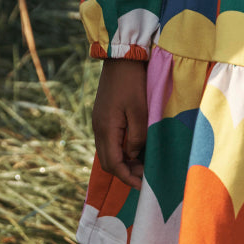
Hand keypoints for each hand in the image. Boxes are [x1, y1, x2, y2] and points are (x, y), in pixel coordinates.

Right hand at [91, 57, 148, 188]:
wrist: (121, 57)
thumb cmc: (133, 83)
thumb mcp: (140, 111)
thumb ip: (137, 138)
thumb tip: (133, 156)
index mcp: (106, 128)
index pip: (113, 164)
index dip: (128, 177)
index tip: (143, 186)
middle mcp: (99, 127)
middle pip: (107, 161)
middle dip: (125, 172)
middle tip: (145, 176)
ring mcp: (99, 121)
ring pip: (108, 152)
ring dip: (123, 161)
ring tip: (143, 163)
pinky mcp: (103, 115)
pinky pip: (110, 140)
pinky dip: (121, 150)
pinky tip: (135, 148)